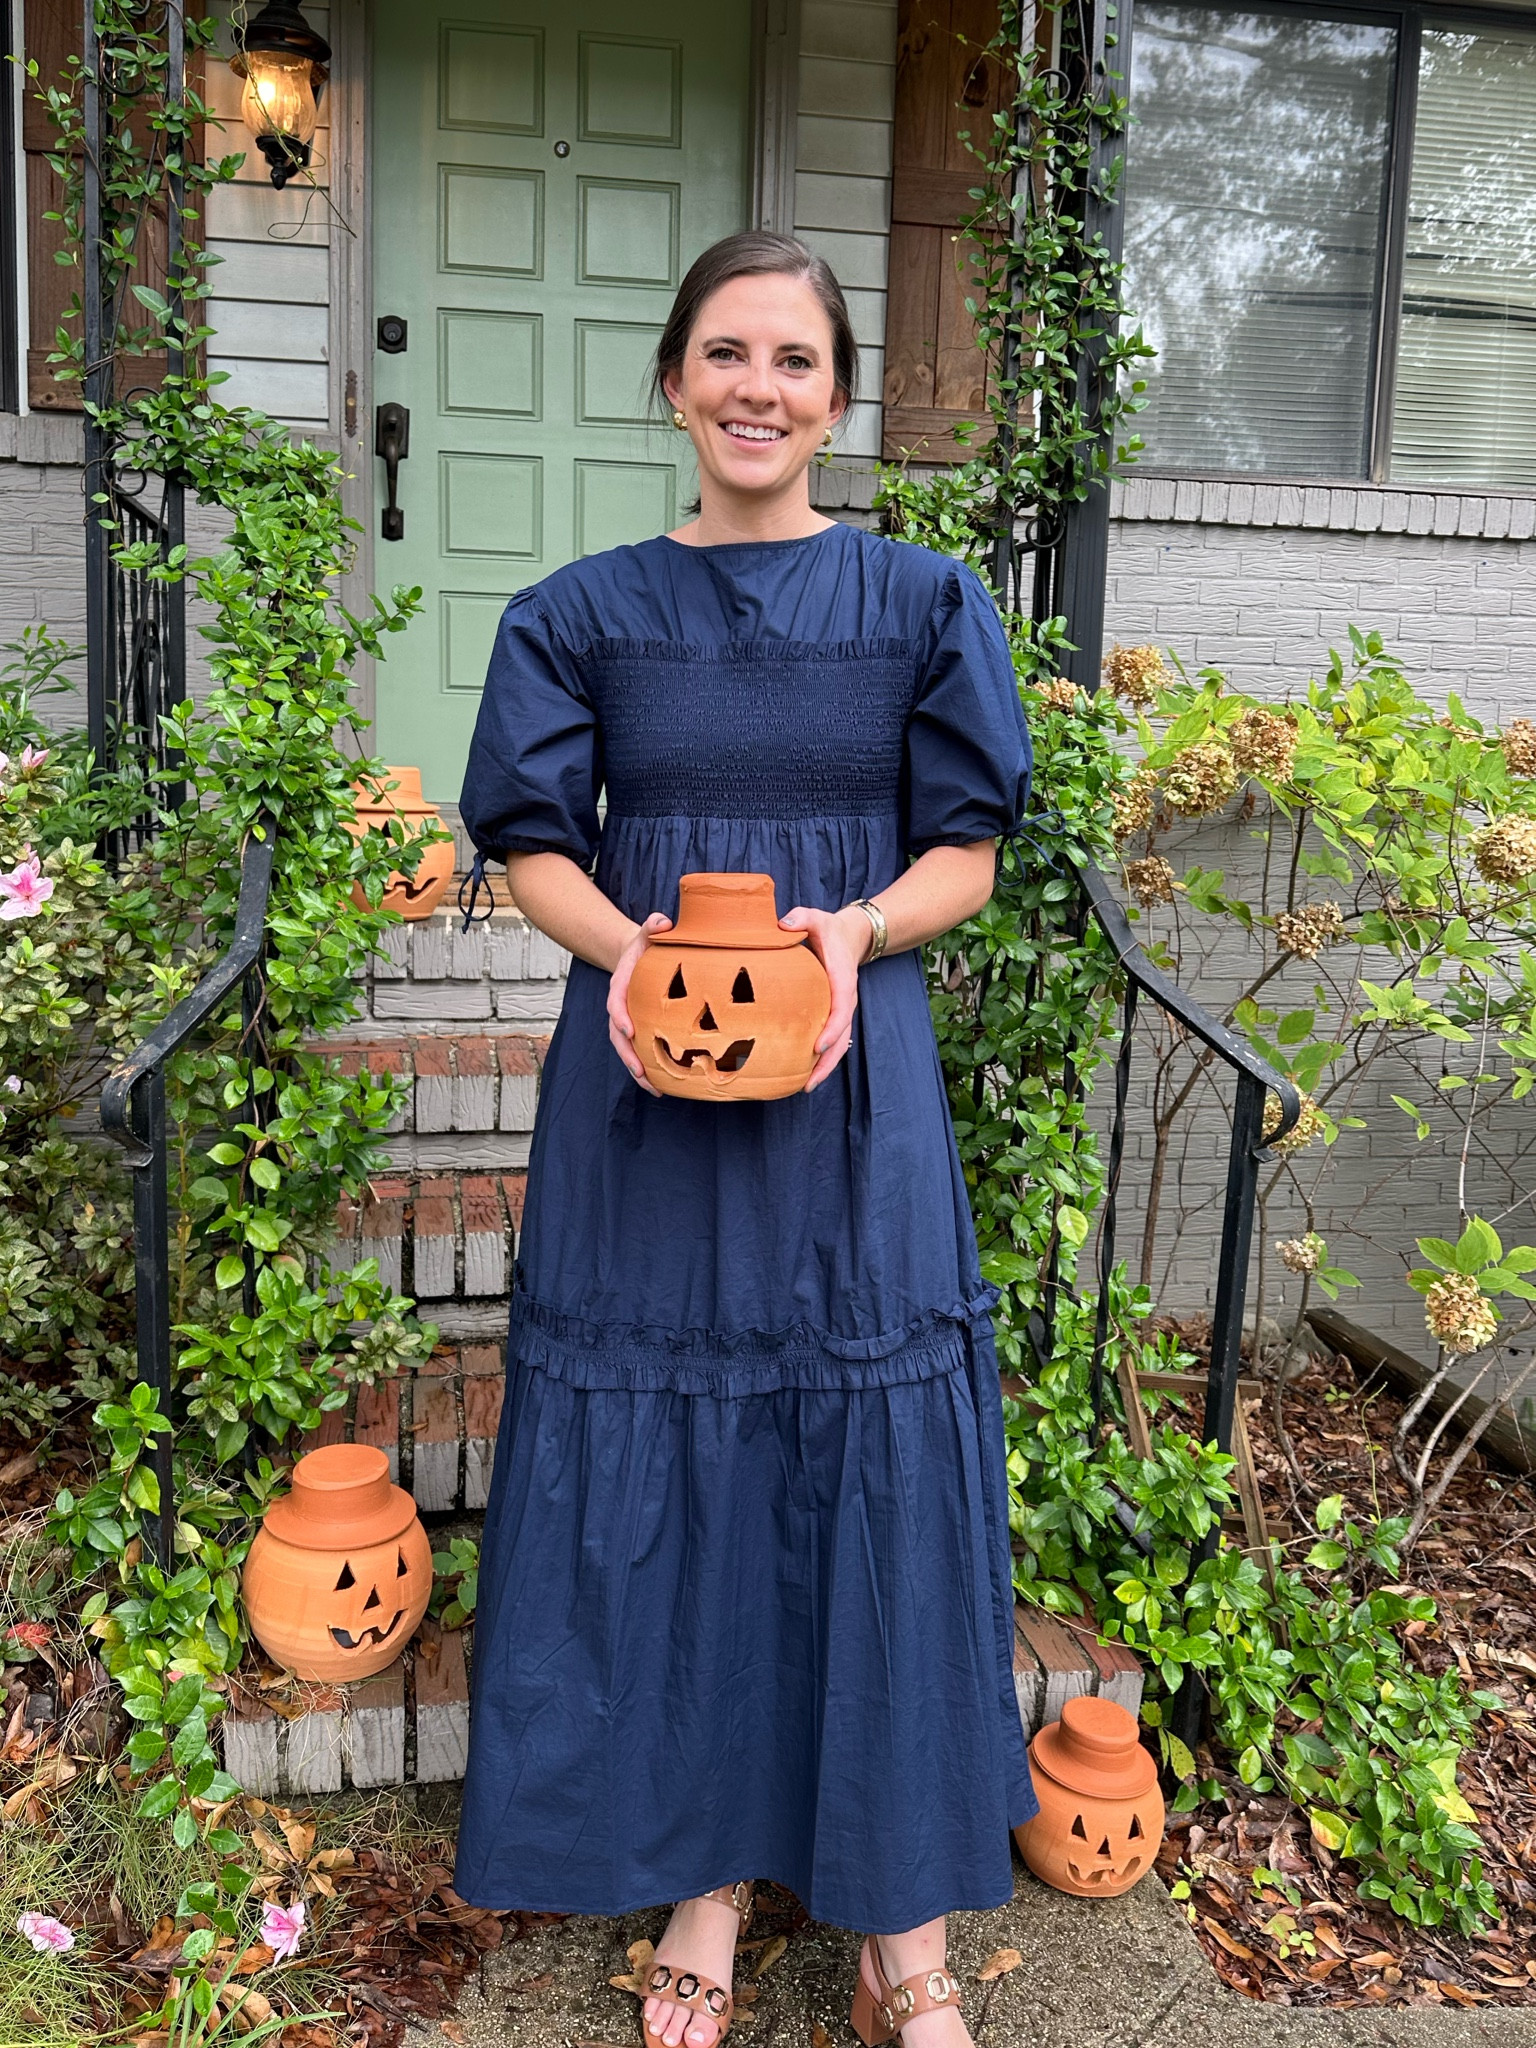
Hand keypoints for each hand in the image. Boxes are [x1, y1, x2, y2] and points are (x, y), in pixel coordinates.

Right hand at [608, 911, 672, 1093]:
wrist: (638, 956)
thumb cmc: (645, 946)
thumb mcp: (647, 932)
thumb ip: (653, 925)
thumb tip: (662, 922)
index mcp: (620, 986)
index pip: (616, 1003)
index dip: (620, 1016)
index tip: (628, 1030)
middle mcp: (620, 1008)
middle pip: (618, 1036)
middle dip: (628, 1055)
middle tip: (640, 1072)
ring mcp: (628, 1022)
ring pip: (627, 1050)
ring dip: (637, 1070)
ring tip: (653, 1088)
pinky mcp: (638, 1031)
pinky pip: (639, 1053)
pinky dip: (647, 1071)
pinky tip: (661, 1088)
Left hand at [777, 904, 871, 1091]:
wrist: (851, 937)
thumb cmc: (829, 930)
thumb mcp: (816, 918)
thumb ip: (801, 918)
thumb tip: (783, 923)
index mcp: (842, 980)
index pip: (841, 1009)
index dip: (832, 1028)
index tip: (817, 1046)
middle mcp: (846, 999)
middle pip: (842, 1036)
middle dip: (828, 1061)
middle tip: (810, 1082)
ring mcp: (842, 1009)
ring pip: (839, 1044)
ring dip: (825, 1066)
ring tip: (807, 1086)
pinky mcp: (835, 1014)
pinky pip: (832, 1040)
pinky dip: (822, 1058)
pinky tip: (805, 1073)